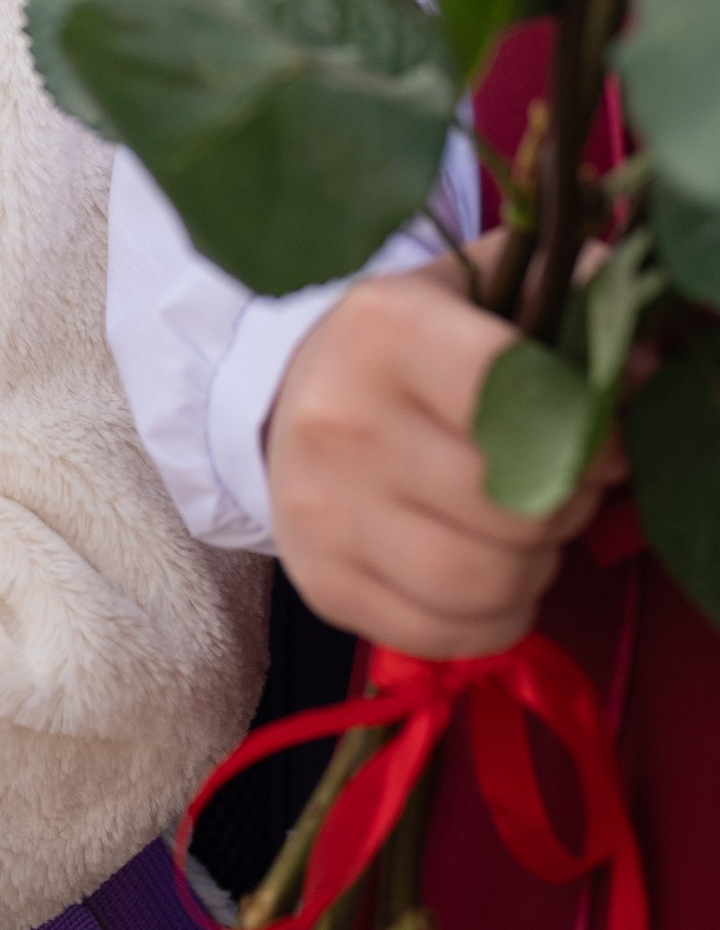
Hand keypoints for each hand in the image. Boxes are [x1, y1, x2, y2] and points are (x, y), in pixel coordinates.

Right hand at [266, 261, 616, 657]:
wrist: (286, 403)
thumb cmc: (406, 350)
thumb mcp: (475, 294)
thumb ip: (568, 307)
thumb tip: (644, 371)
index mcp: (386, 329)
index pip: (520, 395)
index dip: (588, 432)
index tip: (603, 444)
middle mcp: (340, 418)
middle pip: (514, 505)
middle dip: (566, 507)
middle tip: (564, 489)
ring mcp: (322, 510)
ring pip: (486, 582)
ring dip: (535, 568)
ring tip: (525, 535)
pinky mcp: (322, 584)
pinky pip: (451, 635)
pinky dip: (495, 617)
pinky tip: (489, 576)